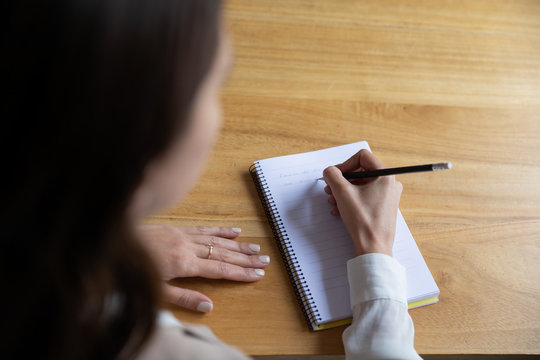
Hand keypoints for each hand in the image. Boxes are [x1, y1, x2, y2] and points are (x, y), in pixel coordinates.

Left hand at [137, 225, 269, 311]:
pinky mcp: (179, 229)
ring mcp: (184, 236)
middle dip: (246, 259)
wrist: (116, 241)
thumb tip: (209, 306)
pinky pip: (205, 229)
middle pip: (223, 254)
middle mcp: (188, 247)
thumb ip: (184, 298)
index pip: (219, 270)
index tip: (257, 275)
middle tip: (265, 262)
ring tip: (256, 248)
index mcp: (184, 264)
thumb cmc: (134, 269)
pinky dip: (221, 230)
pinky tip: (234, 231)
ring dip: (238, 245)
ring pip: (218, 241)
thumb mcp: (156, 290)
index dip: (240, 273)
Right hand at [322, 149, 402, 256]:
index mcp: (385, 175)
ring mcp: (387, 196)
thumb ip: (333, 175)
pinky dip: (350, 200)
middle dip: (342, 180)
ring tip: (333, 201)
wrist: (373, 247)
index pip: (362, 157)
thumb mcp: (342, 193)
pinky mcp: (382, 206)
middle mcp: (389, 184)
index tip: (334, 175)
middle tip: (330, 188)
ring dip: (343, 191)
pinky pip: (364, 196)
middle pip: (360, 171)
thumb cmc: (363, 221)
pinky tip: (339, 210)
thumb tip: (329, 171)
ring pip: (360, 185)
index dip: (345, 164)